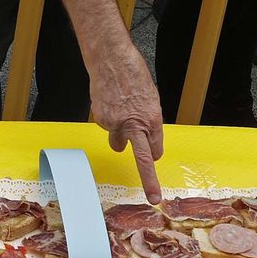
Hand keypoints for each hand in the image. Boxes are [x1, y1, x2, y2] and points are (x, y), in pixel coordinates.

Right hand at [88, 42, 165, 202]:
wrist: (110, 59)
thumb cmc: (132, 74)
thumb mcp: (150, 98)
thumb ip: (148, 120)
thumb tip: (145, 136)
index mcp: (153, 119)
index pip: (155, 149)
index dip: (153, 154)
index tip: (155, 171)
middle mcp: (135, 124)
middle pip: (143, 160)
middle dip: (149, 181)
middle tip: (153, 198)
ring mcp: (116, 123)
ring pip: (117, 141)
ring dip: (119, 135)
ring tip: (118, 113)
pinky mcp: (101, 119)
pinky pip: (107, 126)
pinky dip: (108, 118)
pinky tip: (109, 102)